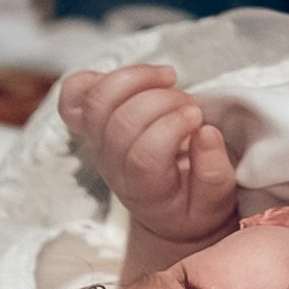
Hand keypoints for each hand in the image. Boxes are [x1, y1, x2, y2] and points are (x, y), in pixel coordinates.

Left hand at [58, 64, 237, 249]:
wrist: (166, 211)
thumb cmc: (193, 204)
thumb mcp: (216, 203)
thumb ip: (215, 174)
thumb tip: (206, 133)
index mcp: (145, 192)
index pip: (143, 156)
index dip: (172, 128)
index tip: (199, 117)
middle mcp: (113, 168)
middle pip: (119, 124)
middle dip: (162, 101)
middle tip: (191, 103)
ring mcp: (98, 144)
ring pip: (97, 102)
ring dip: (136, 78)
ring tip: (169, 78)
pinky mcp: (92, 125)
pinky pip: (73, 97)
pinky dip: (95, 78)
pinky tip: (133, 78)